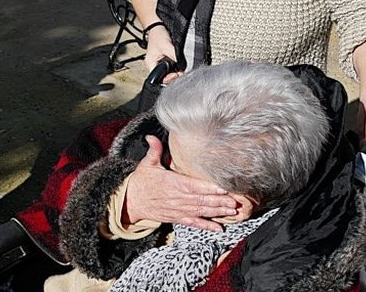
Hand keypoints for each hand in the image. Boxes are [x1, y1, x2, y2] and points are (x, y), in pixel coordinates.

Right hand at [123, 136, 237, 230]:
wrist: (131, 202)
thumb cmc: (141, 182)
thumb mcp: (147, 164)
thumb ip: (154, 150)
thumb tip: (151, 137)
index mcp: (172, 183)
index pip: (194, 185)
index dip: (209, 187)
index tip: (223, 188)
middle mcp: (177, 198)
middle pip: (201, 199)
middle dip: (219, 201)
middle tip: (234, 201)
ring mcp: (178, 209)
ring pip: (200, 211)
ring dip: (216, 212)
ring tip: (231, 211)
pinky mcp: (177, 217)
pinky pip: (194, 222)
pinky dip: (206, 226)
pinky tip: (218, 228)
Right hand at [142, 26, 180, 83]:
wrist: (158, 27)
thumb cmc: (157, 35)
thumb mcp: (166, 46)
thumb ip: (174, 56)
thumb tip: (181, 66)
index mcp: (151, 64)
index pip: (159, 78)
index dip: (168, 79)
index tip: (176, 75)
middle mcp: (154, 65)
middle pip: (164, 77)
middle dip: (173, 76)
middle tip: (180, 72)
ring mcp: (159, 63)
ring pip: (168, 73)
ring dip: (175, 72)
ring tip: (180, 69)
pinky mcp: (165, 60)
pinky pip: (170, 68)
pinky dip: (175, 67)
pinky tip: (179, 65)